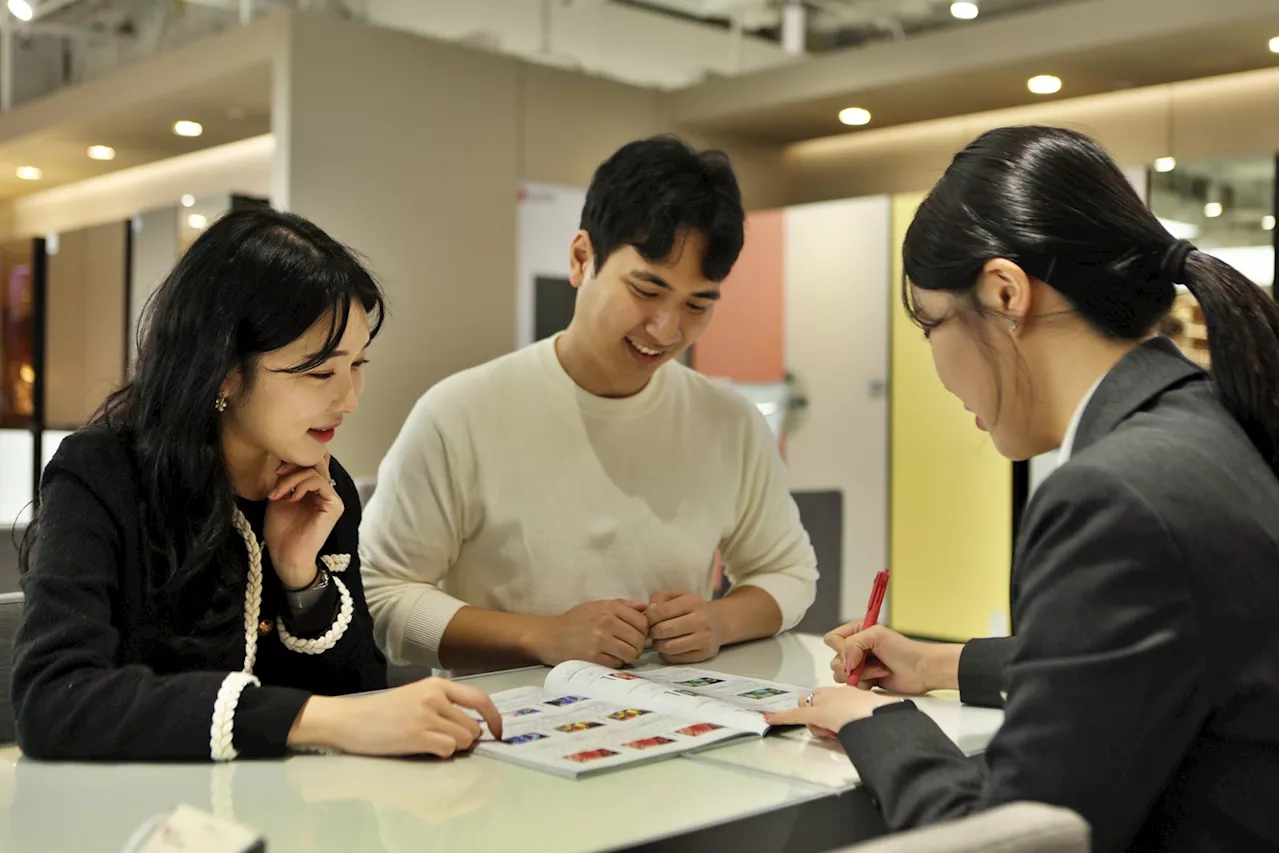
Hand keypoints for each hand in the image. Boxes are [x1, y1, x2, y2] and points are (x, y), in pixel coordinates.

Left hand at [264, 454, 343, 588]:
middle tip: (278, 476)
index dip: (295, 460)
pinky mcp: (335, 505)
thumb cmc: (280, 532)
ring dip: (292, 479)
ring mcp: (332, 498)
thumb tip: (285, 461)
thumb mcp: (278, 498)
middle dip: (294, 466)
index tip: (276, 470)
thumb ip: (285, 480)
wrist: (285, 555)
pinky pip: (321, 483)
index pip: (311, 464)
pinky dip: (304, 485)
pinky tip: (292, 497)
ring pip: (316, 472)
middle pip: (316, 463)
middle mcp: (325, 492)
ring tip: (279, 494)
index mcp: (313, 490)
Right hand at [291, 677, 502, 756]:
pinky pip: (448, 749)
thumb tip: (473, 726)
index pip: (479, 699)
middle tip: (444, 742)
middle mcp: (434, 697)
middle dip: (465, 739)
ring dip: (453, 748)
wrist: (349, 720)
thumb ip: (443, 705)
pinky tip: (424, 750)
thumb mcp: (415, 697)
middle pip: (473, 726)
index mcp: (436, 685)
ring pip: (463, 739)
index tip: (497, 732)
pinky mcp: (416, 735)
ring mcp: (426, 715)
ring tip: (429, 744)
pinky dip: (441, 754)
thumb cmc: (382, 712)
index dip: (494, 718)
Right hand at [529, 599, 649, 666]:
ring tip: (620, 654)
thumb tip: (645, 607)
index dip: (643, 630)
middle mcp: (606, 623)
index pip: (642, 621)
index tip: (637, 634)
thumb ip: (622, 605)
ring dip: (629, 656)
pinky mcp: (593, 658)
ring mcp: (600, 641)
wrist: (550, 636)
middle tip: (630, 647)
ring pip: (631, 653)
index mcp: (609, 608)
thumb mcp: (596, 606)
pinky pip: (617, 663)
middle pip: (638, 639)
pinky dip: (616, 663)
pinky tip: (608, 658)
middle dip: (637, 645)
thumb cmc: (575, 620)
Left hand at [647, 591, 722, 663]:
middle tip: (652, 631)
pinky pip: (676, 659)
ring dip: (658, 645)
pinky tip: (668, 647)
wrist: (719, 623)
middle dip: (652, 632)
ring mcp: (704, 639)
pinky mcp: (704, 654)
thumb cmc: (692, 609)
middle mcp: (701, 620)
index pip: (661, 611)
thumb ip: (659, 598)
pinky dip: (666, 654)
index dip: (649, 617)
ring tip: (659, 640)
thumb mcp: (677, 596)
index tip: (648, 619)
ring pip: (668, 647)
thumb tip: (648, 611)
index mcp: (692, 602)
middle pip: (663, 630)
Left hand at [765, 687, 901, 735]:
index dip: (821, 705)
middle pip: (815, 702)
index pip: (828, 697)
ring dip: (816, 726)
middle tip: (833, 729)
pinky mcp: (817, 714)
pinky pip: (795, 716)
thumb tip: (850, 729)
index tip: (822, 711)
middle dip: (816, 714)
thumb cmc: (884, 719)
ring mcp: (825, 702)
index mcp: (850, 693)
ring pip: (809, 713)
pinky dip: (781, 717)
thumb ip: (860, 719)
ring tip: (837, 734)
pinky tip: (768, 719)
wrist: (885, 718)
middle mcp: (836, 694)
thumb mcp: (873, 717)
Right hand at [826, 622, 951, 694]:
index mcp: (856, 632)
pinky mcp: (865, 680)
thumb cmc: (904, 650)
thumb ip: (852, 644)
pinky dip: (865, 684)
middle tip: (870, 661)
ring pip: (841, 675)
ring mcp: (860, 666)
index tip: (856, 652)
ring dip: (861, 675)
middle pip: (835, 660)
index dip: (841, 648)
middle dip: (853, 665)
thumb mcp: (876, 635)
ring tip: (878, 671)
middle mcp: (855, 648)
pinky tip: (879, 678)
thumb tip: (844, 662)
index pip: (832, 640)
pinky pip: (852, 687)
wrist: (921, 670)